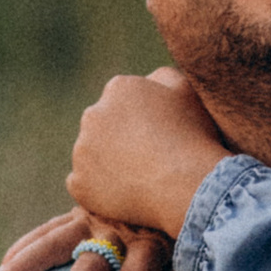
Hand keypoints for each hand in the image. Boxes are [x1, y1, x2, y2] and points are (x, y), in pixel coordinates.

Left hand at [68, 68, 234, 245]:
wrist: (185, 185)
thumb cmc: (192, 136)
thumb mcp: (187, 90)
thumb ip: (162, 76)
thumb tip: (147, 80)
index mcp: (118, 89)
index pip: (123, 100)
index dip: (142, 119)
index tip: (158, 134)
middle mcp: (92, 115)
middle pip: (103, 126)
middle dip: (119, 137)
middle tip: (148, 158)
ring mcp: (82, 150)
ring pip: (92, 155)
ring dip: (108, 163)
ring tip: (140, 178)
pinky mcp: (79, 183)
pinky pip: (84, 185)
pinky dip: (99, 190)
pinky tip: (125, 194)